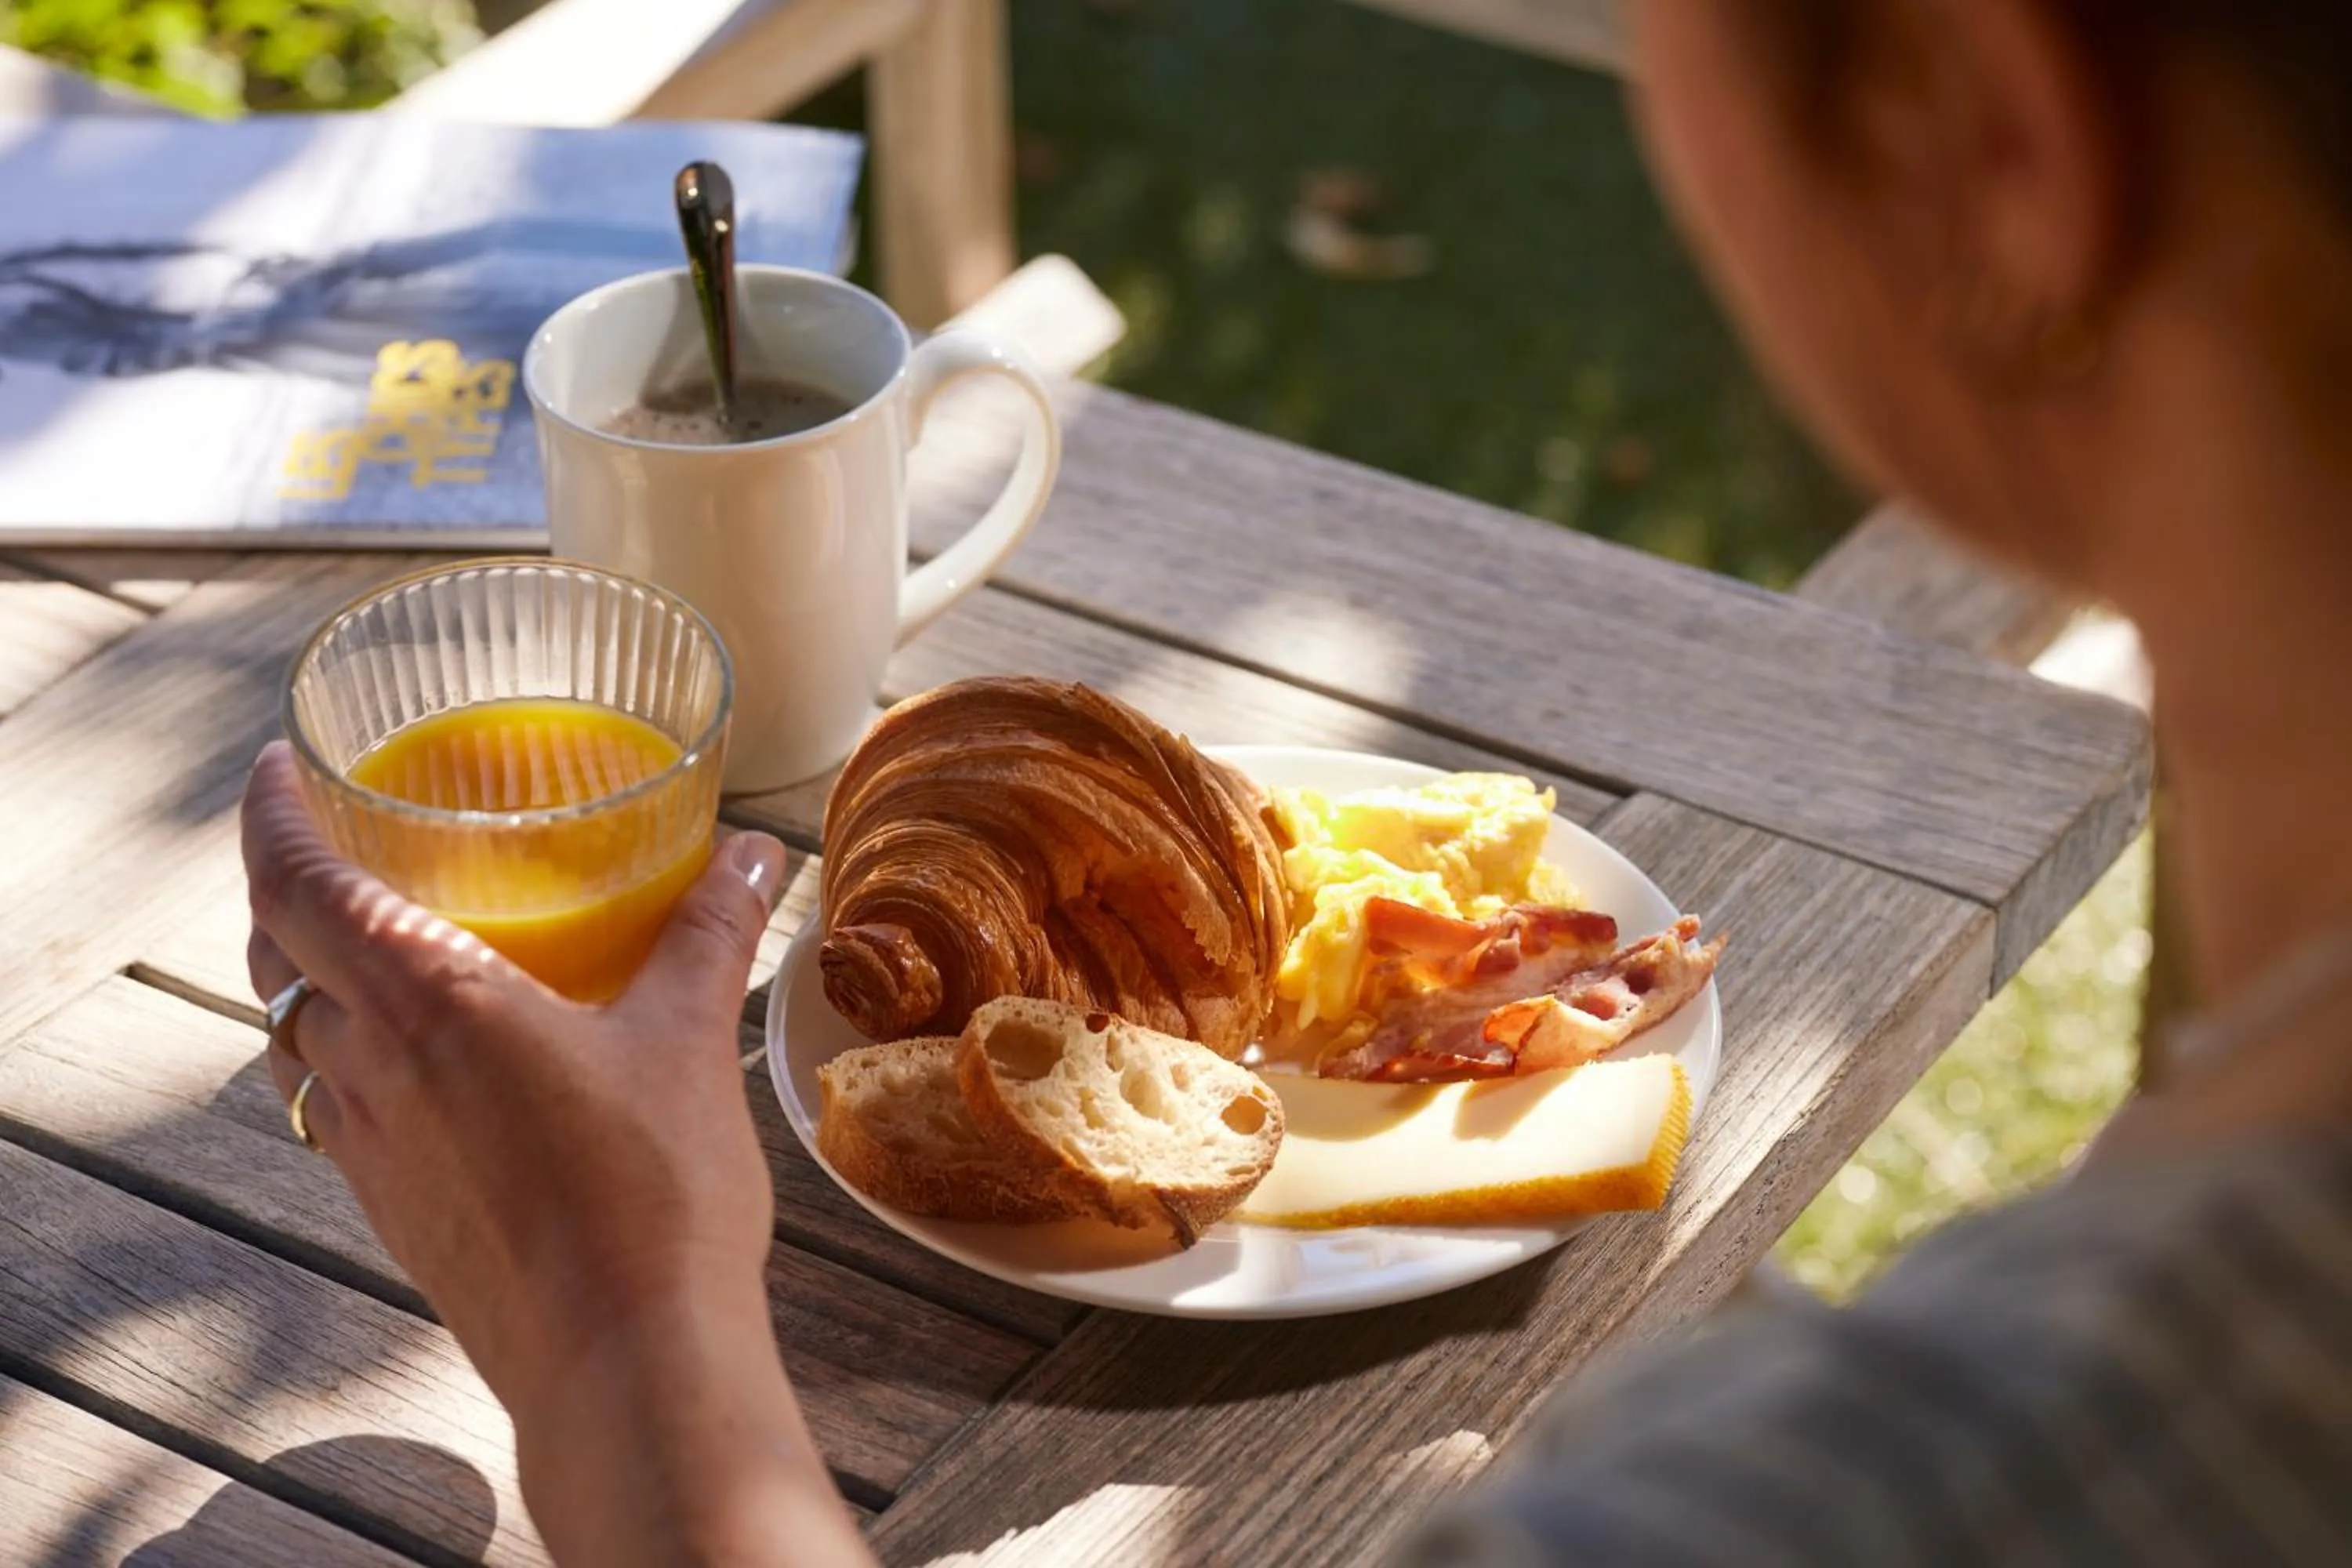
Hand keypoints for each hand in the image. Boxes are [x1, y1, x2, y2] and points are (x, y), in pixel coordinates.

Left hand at [242, 741, 868, 1564]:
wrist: (625, 1361)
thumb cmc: (652, 1195)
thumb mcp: (690, 1039)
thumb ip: (711, 932)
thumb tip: (755, 854)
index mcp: (426, 1001)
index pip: (294, 886)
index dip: (271, 817)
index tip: (274, 765)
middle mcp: (370, 1068)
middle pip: (275, 959)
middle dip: (285, 891)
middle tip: (333, 846)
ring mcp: (370, 1148)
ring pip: (296, 1039)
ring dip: (308, 980)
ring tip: (370, 948)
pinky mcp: (392, 1209)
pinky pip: (335, 1108)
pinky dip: (348, 1058)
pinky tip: (425, 1067)